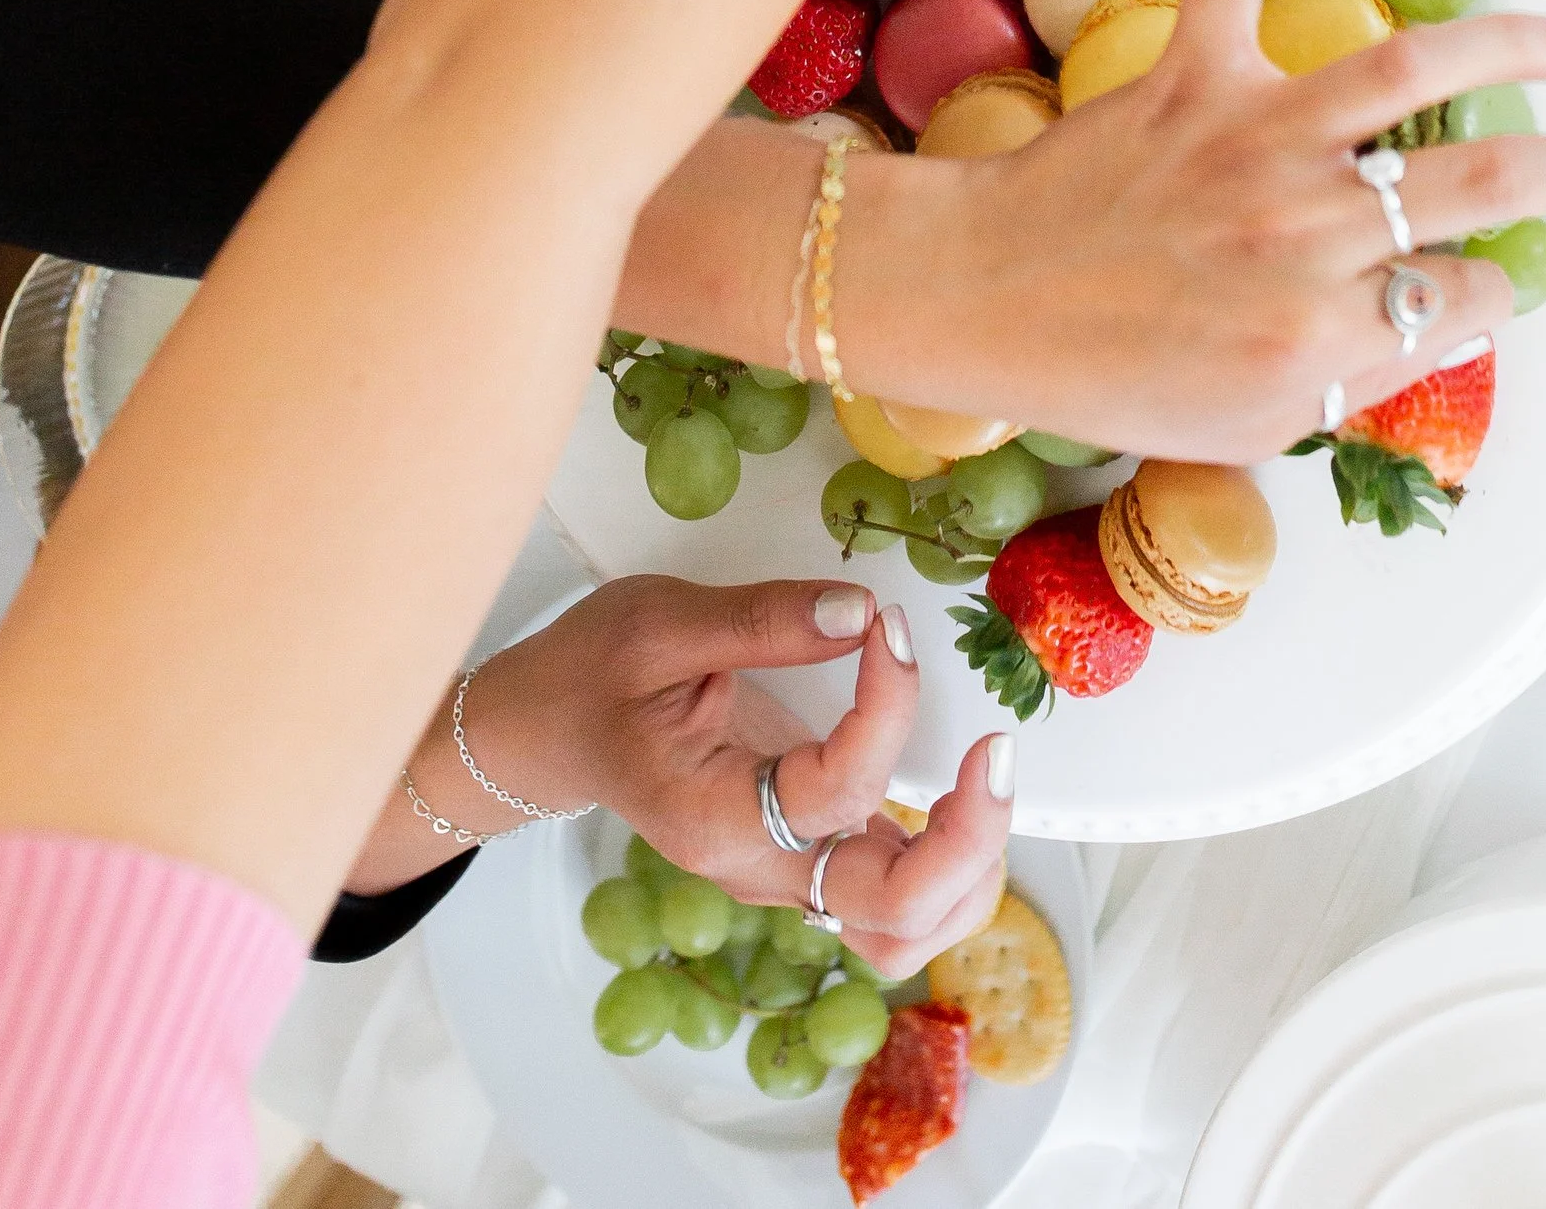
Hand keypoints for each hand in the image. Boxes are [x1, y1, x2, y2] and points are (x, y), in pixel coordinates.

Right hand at [352, 578, 1011, 974]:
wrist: (549, 728)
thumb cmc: (593, 674)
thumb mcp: (660, 622)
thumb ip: (765, 620)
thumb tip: (861, 613)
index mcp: (716, 818)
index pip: (838, 790)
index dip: (887, 705)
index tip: (890, 626)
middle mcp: (759, 869)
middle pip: (891, 913)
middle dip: (967, 842)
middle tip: (996, 752)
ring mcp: (785, 874)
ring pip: (902, 930)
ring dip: (968, 874)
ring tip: (989, 783)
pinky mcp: (805, 855)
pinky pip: (892, 900)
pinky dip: (947, 869)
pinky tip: (960, 798)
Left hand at [940, 0, 1545, 457]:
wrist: (983, 305)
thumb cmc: (1112, 375)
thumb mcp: (1254, 425)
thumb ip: (1356, 373)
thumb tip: (1442, 318)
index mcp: (1326, 333)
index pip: (1470, 296)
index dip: (1498, 290)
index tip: (1497, 280)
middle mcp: (1307, 230)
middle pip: (1487, 182)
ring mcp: (1252, 142)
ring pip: (1405, 70)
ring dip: (1504, 44)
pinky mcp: (1188, 77)